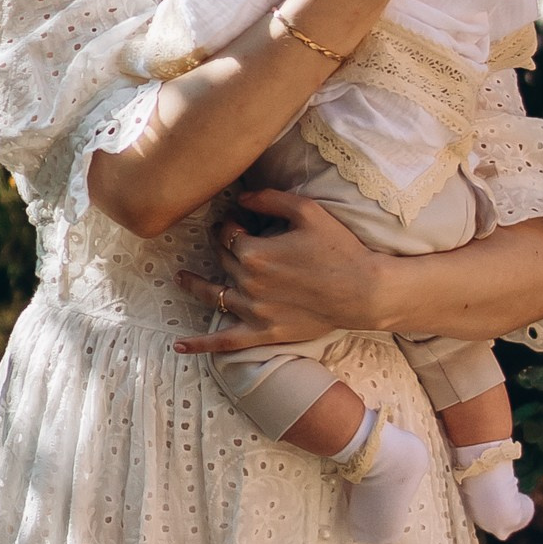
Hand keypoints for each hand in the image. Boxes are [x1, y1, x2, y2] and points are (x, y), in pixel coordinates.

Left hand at [174, 186, 389, 351]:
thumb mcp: (307, 211)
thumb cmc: (339, 248)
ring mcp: (254, 311)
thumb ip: (269, 200)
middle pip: (223, 260)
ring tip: (180, 278)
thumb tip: (239, 197)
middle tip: (228, 237)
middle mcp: (248, 283)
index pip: (228, 234)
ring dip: (194, 285)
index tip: (240, 219)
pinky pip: (225, 342)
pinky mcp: (264, 333)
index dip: (231, 223)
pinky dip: (200, 344)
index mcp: (254, 253)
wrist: (364, 291)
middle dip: (222, 245)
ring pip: (214, 295)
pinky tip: (178, 345)